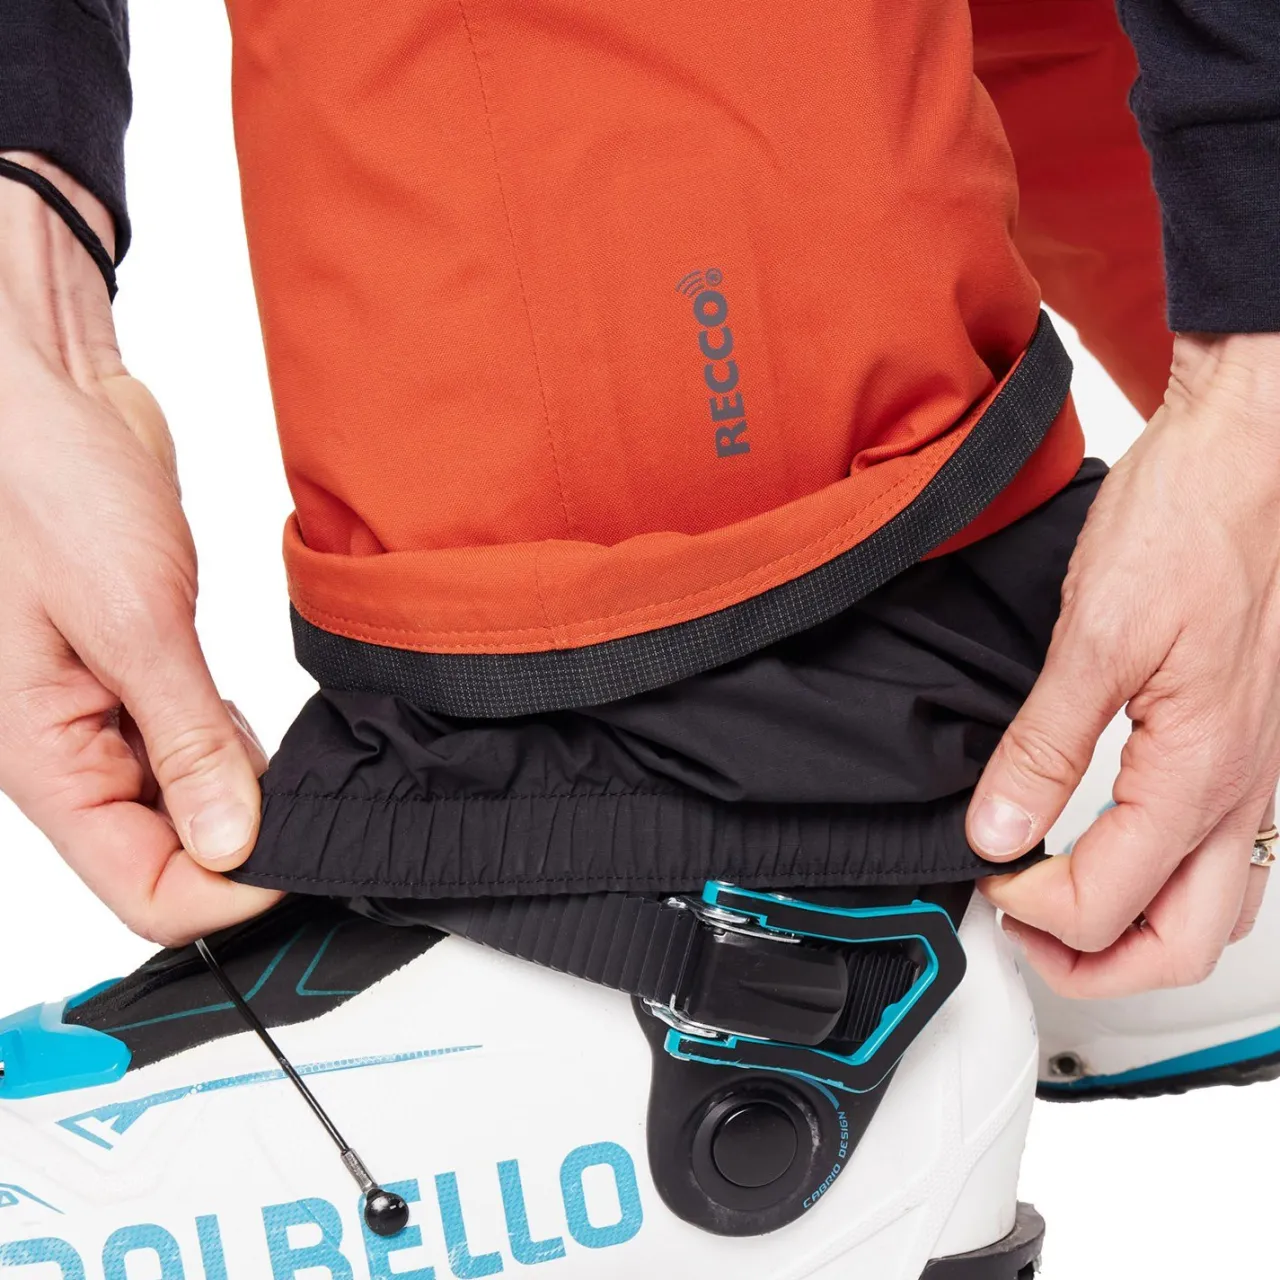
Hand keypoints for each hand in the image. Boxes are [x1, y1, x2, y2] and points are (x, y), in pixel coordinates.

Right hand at [0, 153, 279, 945]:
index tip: (302, 860)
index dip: (228, 893)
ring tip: (302, 767)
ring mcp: (106, 717)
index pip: (141, 887)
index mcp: (45, 759)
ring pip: (186, 806)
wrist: (42, 401)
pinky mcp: (142, 677)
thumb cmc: (43, 485)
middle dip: (245, 849)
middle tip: (319, 811)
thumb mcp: (129, 617)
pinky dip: (236, 749)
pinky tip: (264, 728)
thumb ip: (185, 740)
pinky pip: (194, 747)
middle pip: (166, 856)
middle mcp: (72, 752)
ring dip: (246, 796)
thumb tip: (232, 843)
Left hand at [966, 331, 1279, 996]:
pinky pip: (1227, 861)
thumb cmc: (1188, 526)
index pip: (1106, 902)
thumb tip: (996, 830)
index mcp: (1200, 773)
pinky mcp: (1249, 751)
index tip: (985, 873)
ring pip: (1214, 914)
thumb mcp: (1094, 636)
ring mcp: (1256, 778)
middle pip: (1178, 945)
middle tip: (1021, 931)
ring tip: (1061, 913)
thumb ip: (1042, 746)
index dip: (1029, 908)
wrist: (1247, 462)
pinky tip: (1120, 858)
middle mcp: (1243, 792)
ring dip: (1134, 937)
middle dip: (1091, 964)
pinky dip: (1167, 889)